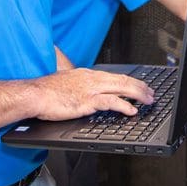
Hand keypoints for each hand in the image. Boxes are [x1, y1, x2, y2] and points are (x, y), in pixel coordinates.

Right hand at [32, 68, 153, 120]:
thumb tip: (83, 91)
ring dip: (137, 95)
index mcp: (88, 74)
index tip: (140, 85)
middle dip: (140, 87)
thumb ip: (78, 85)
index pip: (115, 75)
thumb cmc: (46, 91)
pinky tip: (131, 111)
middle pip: (123, 80)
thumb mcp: (66, 82)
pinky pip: (111, 102)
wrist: (35, 94)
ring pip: (121, 88)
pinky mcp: (87, 101)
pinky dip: (124, 106)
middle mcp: (92, 79)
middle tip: (151, 93)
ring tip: (147, 101)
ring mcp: (90, 89)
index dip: (130, 81)